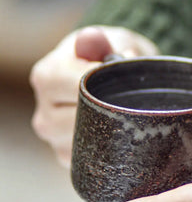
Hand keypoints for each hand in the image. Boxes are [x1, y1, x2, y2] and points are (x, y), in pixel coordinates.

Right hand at [30, 26, 158, 166]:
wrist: (106, 79)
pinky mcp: (71, 160)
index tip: (129, 78)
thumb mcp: (114, 41)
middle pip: (85, 120)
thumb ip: (111, 44)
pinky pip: (98, 159)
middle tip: (137, 99)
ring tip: (131, 113)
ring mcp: (55, 141)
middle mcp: (44, 113)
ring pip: (93, 144)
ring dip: (119, 130)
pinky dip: (117, 147)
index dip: (110, 84)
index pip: (78, 87)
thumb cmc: (110, 57)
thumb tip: (113, 49)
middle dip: (117, 110)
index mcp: (46, 78)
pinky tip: (126, 132)